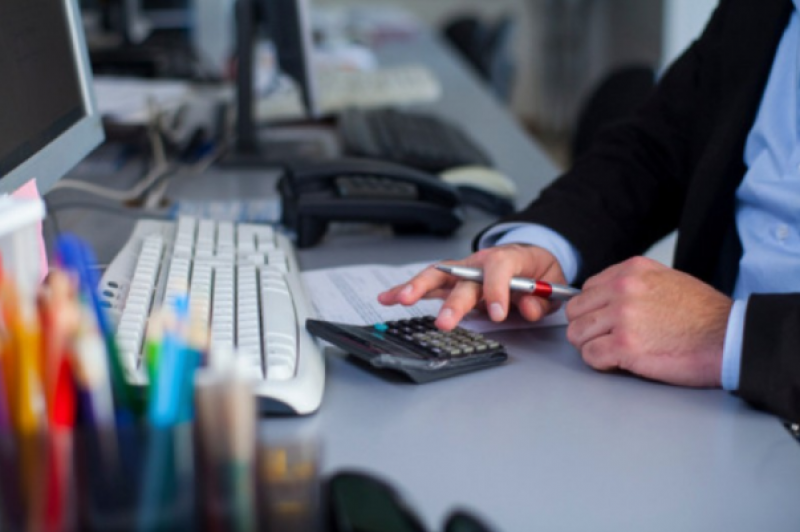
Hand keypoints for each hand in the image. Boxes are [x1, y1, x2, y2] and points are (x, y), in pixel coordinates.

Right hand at [378, 244, 567, 329]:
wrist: (529, 257)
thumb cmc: (536, 270)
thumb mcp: (551, 283)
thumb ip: (541, 298)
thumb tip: (527, 309)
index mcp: (508, 258)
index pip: (500, 269)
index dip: (498, 291)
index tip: (498, 314)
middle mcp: (479, 262)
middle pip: (463, 279)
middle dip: (453, 302)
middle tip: (445, 322)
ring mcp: (462, 270)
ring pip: (438, 276)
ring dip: (418, 288)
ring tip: (401, 299)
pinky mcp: (450, 281)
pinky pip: (427, 285)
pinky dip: (405, 289)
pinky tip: (387, 298)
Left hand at [565, 257, 731, 386]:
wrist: (731, 339)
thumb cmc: (705, 316)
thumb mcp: (668, 280)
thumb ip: (634, 284)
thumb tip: (606, 296)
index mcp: (632, 271)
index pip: (587, 289)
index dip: (593, 310)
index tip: (603, 322)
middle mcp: (623, 288)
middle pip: (576, 312)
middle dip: (587, 328)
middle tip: (605, 340)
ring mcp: (622, 316)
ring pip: (577, 334)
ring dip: (591, 346)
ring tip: (613, 352)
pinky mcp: (624, 345)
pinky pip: (590, 356)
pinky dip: (600, 363)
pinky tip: (619, 363)